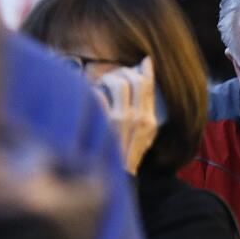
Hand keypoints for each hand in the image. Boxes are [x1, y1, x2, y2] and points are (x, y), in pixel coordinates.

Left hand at [93, 57, 158, 174]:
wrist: (115, 178)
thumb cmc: (126, 157)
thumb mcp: (145, 137)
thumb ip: (145, 112)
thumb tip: (143, 85)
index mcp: (150, 120)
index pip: (149, 85)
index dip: (145, 68)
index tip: (143, 59)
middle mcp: (139, 118)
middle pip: (134, 79)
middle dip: (122, 72)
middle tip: (113, 77)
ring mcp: (122, 120)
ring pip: (118, 82)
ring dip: (107, 79)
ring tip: (101, 85)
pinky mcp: (104, 123)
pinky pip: (97, 95)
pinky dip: (91, 92)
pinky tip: (89, 96)